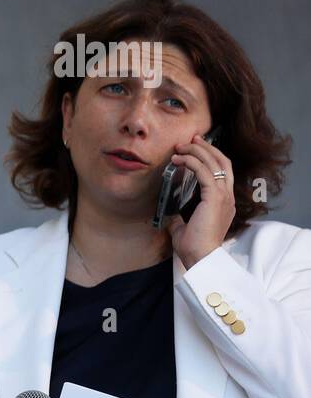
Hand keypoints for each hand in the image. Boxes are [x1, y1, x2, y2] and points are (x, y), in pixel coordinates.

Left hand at [166, 133, 235, 269]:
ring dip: (197, 151)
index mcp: (223, 202)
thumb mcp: (183, 228)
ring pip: (215, 163)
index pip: (221, 172)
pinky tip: (179, 159)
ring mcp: (224, 196)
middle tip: (190, 139)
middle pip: (222, 162)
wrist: (200, 258)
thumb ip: (179, 219)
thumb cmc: (193, 247)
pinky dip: (192, 162)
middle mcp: (227, 196)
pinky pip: (205, 172)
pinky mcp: (215, 198)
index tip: (194, 147)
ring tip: (180, 147)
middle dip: (206, 147)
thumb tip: (170, 216)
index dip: (210, 156)